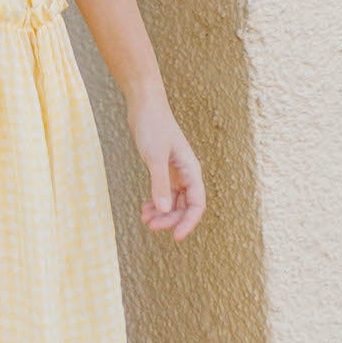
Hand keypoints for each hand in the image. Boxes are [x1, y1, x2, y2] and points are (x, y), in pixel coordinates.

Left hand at [128, 94, 205, 240]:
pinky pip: (165, 192)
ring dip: (162, 213)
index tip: (174, 237)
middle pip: (185, 206)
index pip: (197, 204)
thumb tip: (165, 210)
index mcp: (191, 170)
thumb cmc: (152, 126)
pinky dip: (156, 202)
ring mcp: (175, 171)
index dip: (188, 223)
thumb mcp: (155, 156)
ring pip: (174, 201)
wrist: (144, 105)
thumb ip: (160, 183)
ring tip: (145, 219)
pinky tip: (145, 208)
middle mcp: (186, 172)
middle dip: (170, 219)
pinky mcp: (163, 168)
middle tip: (150, 226)